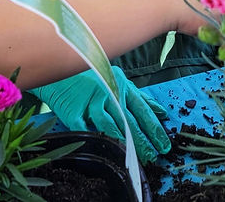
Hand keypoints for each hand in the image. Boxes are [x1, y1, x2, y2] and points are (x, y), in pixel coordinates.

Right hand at [30, 66, 170, 163]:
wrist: (60, 66)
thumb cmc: (92, 76)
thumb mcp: (119, 81)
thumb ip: (139, 97)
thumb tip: (161, 110)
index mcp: (122, 85)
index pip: (142, 110)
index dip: (154, 128)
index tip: (164, 144)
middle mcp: (109, 92)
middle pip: (129, 121)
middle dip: (143, 141)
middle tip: (152, 156)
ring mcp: (91, 101)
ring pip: (111, 125)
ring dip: (124, 143)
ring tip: (135, 158)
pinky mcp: (74, 110)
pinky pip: (87, 129)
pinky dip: (97, 140)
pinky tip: (107, 151)